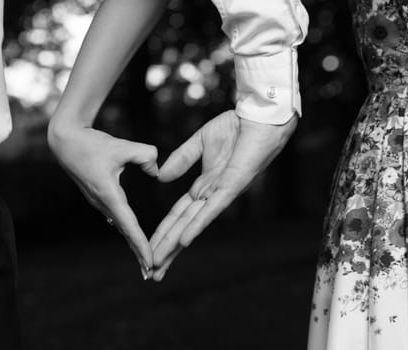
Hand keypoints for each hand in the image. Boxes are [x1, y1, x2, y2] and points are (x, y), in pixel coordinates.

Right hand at [48, 119, 158, 278]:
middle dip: (137, 252)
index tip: (150, 261)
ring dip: (132, 241)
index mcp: (108, 194)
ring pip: (120, 225)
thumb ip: (146, 155)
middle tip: (150, 273)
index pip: (129, 224)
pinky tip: (130, 236)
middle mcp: (102, 202)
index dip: (140, 244)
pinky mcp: (97, 196)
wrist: (65, 140)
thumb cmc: (92, 143)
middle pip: (125, 231)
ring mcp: (98, 201)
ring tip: (144, 259)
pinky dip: (125, 227)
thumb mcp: (122, 146)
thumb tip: (157, 172)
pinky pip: (115, 216)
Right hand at [150, 110, 296, 280]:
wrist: (258, 116)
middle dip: (167, 250)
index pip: (178, 216)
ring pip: (193, 224)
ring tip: (160, 264)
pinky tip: (185, 241)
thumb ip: (181, 159)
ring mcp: (221, 194)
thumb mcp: (199, 143)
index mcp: (204, 187)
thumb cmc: (234, 128)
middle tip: (151, 273)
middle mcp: (211, 196)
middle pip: (183, 228)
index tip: (150, 250)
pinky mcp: (233, 186)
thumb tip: (161, 177)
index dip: (163, 233)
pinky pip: (213, 209)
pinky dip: (198, 225)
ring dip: (175, 245)